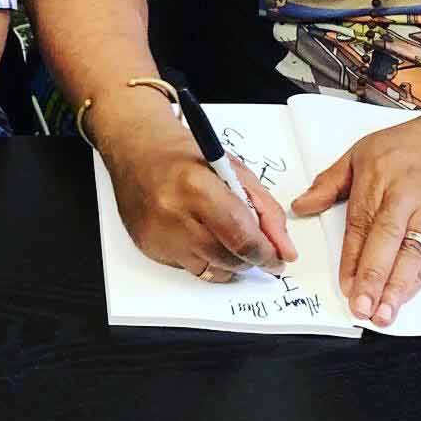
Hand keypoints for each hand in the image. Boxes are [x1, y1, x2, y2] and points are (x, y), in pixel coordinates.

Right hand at [96, 92, 295, 282]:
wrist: (137, 150)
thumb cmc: (186, 155)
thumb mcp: (235, 171)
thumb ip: (265, 210)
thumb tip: (284, 250)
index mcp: (198, 187)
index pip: (241, 237)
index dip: (266, 253)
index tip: (278, 259)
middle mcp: (174, 213)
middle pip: (228, 258)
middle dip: (250, 259)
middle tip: (258, 250)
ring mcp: (159, 234)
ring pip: (211, 269)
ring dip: (230, 262)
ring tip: (230, 239)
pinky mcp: (149, 246)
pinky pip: (190, 268)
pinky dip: (205, 259)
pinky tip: (203, 238)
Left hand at [291, 105, 420, 325]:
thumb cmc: (411, 144)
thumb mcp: (362, 151)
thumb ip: (329, 182)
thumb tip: (300, 206)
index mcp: (377, 178)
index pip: (361, 224)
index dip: (352, 258)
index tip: (345, 286)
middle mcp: (405, 196)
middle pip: (386, 241)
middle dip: (373, 277)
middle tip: (362, 307)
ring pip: (413, 252)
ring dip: (398, 286)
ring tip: (384, 313)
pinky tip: (407, 295)